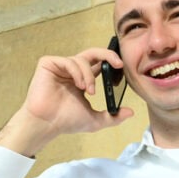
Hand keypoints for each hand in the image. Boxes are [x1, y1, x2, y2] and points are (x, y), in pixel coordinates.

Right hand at [0, 47, 134, 155]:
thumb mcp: (96, 120)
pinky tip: (79, 85)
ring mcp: (60, 67)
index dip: (110, 62)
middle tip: (118, 63)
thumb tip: (131, 112)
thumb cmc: (67, 121)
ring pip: (82, 59)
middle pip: (92, 53)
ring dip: (90, 75)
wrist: (47, 123)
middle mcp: (72, 71)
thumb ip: (113, 117)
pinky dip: (77, 72)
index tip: (122, 68)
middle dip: (107, 54)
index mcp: (82, 80)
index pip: (98, 65)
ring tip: (89, 91)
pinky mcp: (48, 64)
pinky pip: (68, 61)